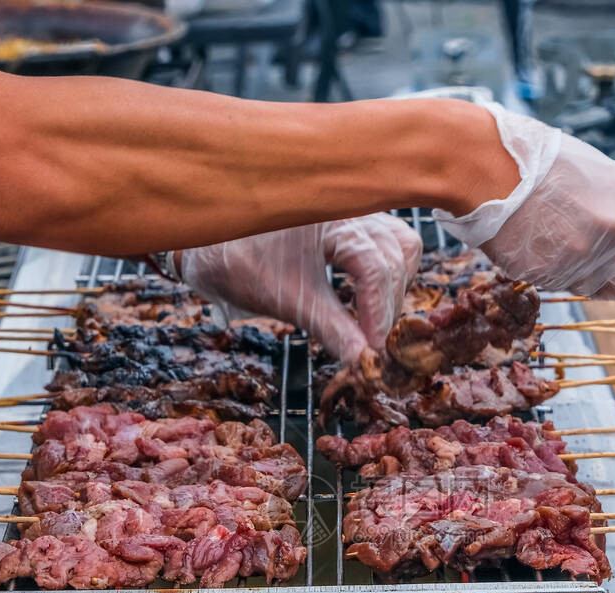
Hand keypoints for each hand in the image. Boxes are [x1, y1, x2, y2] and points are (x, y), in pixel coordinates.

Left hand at [179, 214, 421, 362]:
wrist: (213, 242)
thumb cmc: (242, 263)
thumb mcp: (289, 301)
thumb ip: (331, 328)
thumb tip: (365, 361)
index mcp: (331, 217)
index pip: (376, 265)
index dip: (380, 312)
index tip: (376, 350)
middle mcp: (350, 207)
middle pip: (396, 258)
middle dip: (387, 306)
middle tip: (373, 346)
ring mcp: (356, 212)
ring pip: (401, 248)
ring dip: (393, 289)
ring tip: (372, 324)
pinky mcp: (356, 223)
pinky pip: (391, 244)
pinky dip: (388, 275)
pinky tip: (370, 300)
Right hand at [434, 103, 614, 299]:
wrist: (486, 168)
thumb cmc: (532, 160)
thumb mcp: (590, 172)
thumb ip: (611, 205)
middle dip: (613, 277)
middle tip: (589, 263)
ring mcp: (584, 259)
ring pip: (594, 289)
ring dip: (579, 277)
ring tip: (553, 248)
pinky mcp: (552, 276)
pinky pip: (559, 287)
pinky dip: (549, 274)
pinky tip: (533, 247)